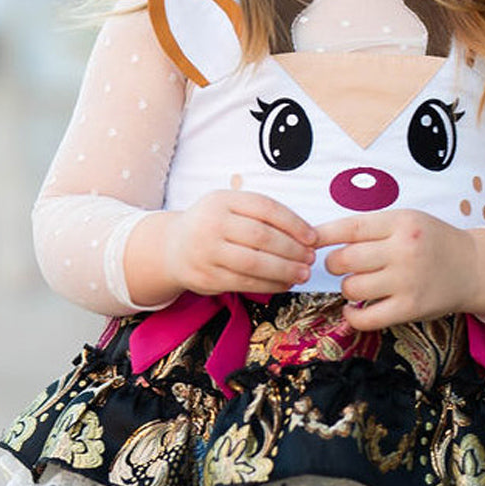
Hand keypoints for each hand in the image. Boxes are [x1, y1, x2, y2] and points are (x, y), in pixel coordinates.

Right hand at [162, 190, 316, 295]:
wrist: (171, 247)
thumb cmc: (212, 225)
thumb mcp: (229, 207)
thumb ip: (261, 214)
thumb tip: (307, 233)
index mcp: (222, 200)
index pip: (265, 208)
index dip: (294, 223)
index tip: (312, 236)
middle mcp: (211, 224)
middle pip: (262, 237)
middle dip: (292, 250)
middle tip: (311, 258)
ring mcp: (206, 252)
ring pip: (254, 263)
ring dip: (285, 270)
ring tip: (303, 273)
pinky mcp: (206, 278)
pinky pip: (244, 283)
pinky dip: (270, 285)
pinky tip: (285, 284)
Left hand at [315, 210, 484, 329]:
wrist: (473, 268)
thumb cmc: (432, 242)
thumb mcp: (407, 220)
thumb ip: (372, 227)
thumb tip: (321, 237)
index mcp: (401, 223)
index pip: (349, 228)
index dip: (323, 235)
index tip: (308, 241)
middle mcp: (404, 250)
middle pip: (345, 259)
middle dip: (335, 264)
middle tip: (342, 265)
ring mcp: (407, 281)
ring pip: (352, 288)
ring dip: (347, 287)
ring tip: (358, 284)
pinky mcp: (410, 308)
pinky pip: (365, 318)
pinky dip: (352, 315)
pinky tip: (354, 309)